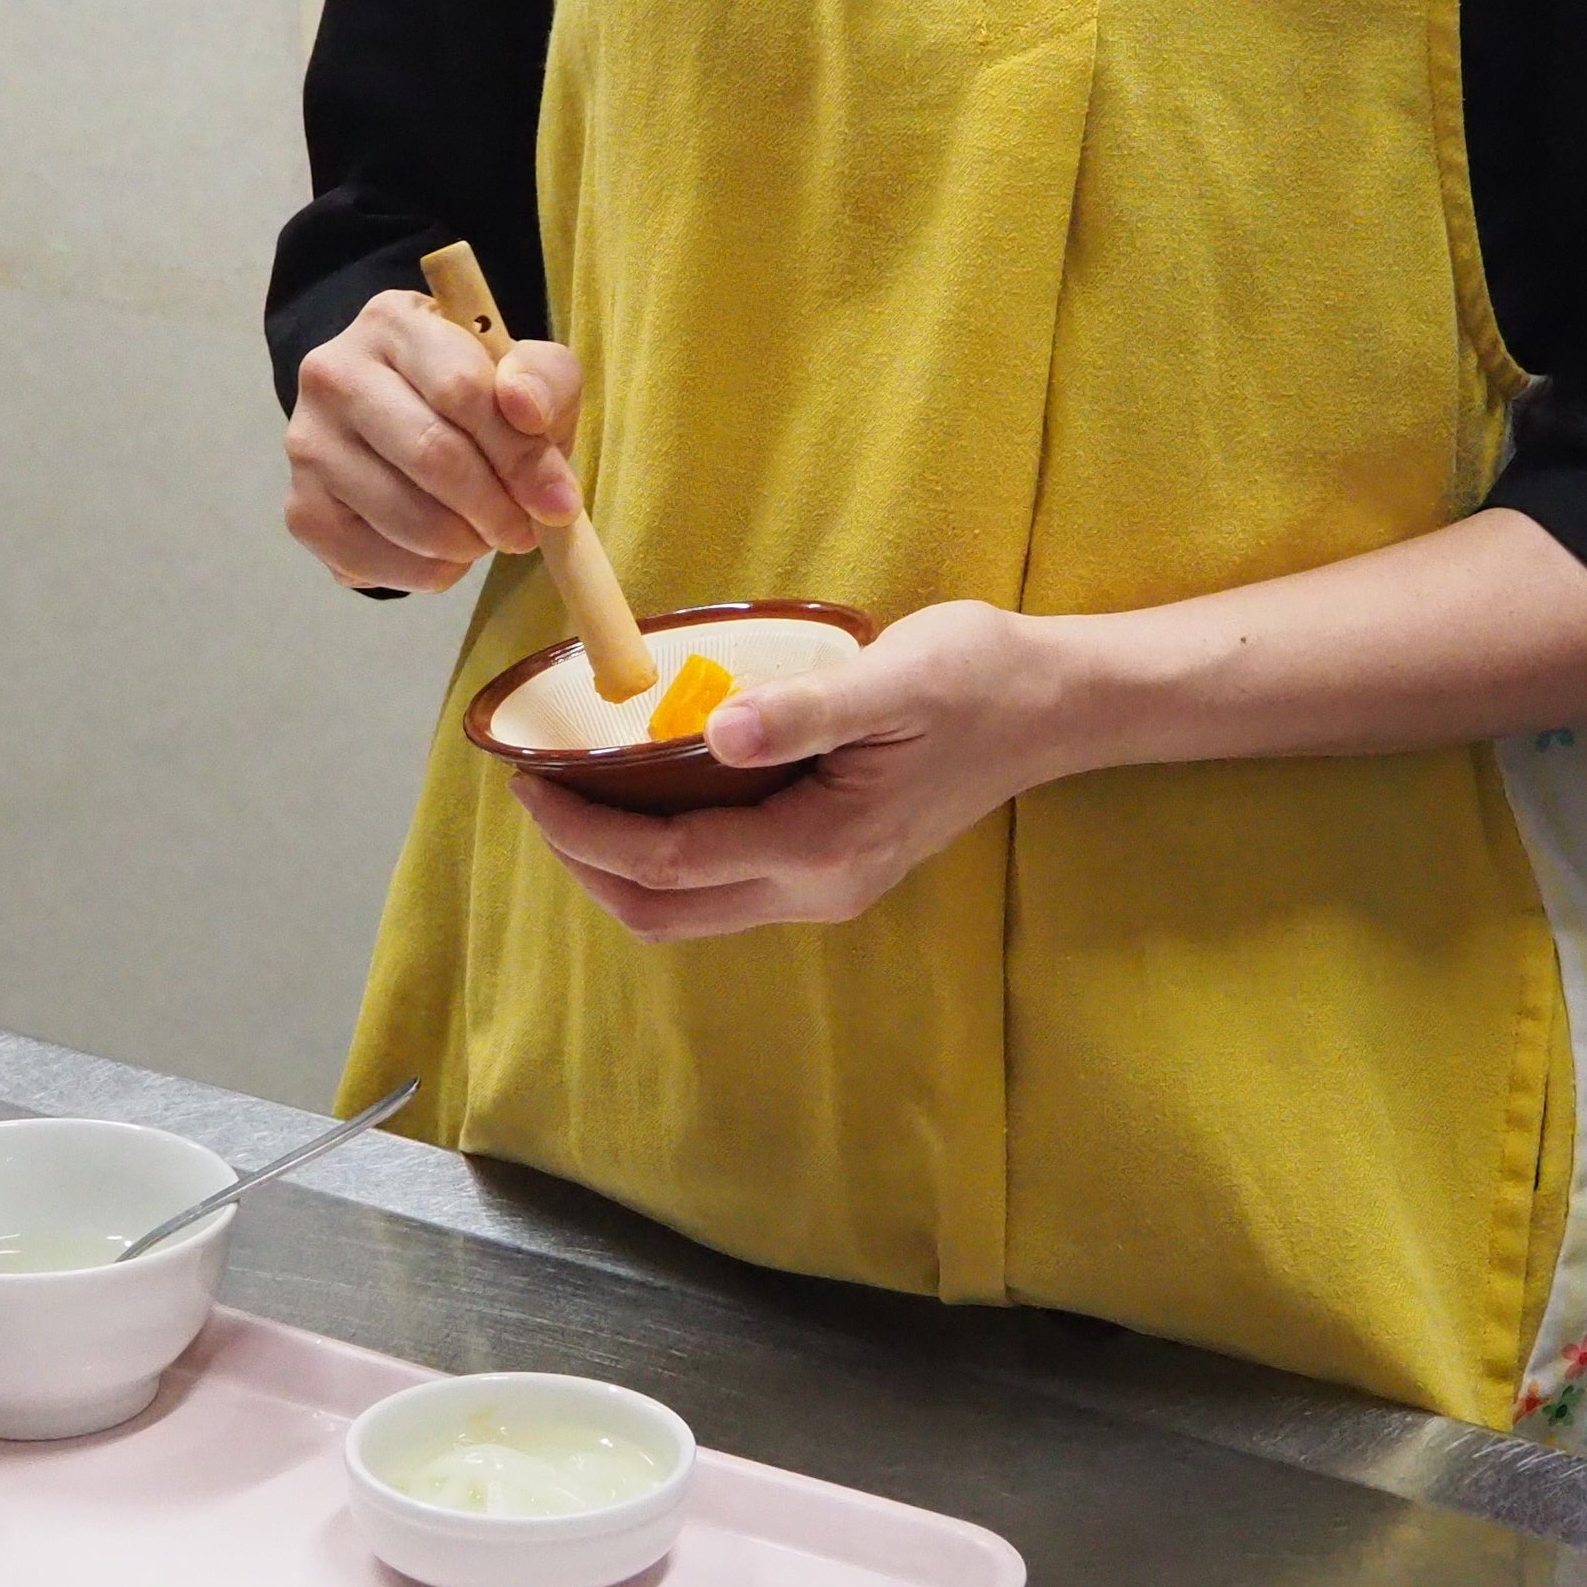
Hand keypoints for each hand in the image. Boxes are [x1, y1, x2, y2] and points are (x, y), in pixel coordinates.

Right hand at [284, 288, 583, 594]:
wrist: (403, 421)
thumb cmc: (475, 394)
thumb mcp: (524, 370)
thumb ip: (542, 379)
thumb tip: (526, 412)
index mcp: (391, 323)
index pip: (462, 390)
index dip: (520, 454)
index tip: (559, 499)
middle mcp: (333, 374)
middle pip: (432, 455)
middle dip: (497, 507)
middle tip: (525, 529)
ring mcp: (308, 445)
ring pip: (410, 520)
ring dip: (469, 543)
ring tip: (487, 531)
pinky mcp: (302, 511)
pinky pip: (382, 565)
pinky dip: (434, 572)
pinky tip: (446, 549)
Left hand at [514, 601, 1072, 938]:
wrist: (1054, 706)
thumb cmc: (979, 678)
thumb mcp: (894, 676)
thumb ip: (805, 710)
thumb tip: (718, 731)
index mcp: (824, 848)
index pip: (668, 859)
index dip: (584, 829)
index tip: (531, 778)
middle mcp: (820, 888)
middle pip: (664, 911)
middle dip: (585, 862)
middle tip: (538, 792)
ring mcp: (829, 888)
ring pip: (691, 910)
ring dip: (621, 867)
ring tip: (576, 797)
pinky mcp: (834, 869)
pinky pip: (724, 886)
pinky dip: (666, 857)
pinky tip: (648, 797)